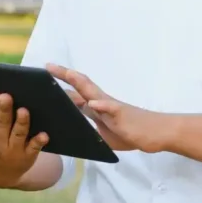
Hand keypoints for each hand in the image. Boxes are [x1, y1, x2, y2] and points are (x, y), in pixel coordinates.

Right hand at [0, 91, 48, 188]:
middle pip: (1, 125)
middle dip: (4, 111)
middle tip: (8, 96)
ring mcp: (12, 152)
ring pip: (18, 135)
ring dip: (22, 124)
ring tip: (24, 111)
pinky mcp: (27, 157)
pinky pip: (34, 149)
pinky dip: (39, 142)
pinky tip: (44, 134)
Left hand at [45, 64, 171, 153]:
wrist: (156, 133)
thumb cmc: (131, 133)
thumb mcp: (103, 135)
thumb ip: (89, 130)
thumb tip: (71, 130)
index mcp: (97, 107)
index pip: (76, 93)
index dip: (61, 85)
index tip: (45, 76)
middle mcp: (103, 102)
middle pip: (82, 85)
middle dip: (65, 76)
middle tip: (48, 66)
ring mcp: (113, 107)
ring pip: (94, 91)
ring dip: (81, 82)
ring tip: (67, 73)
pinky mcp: (123, 115)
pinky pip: (112, 109)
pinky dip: (102, 106)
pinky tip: (93, 104)